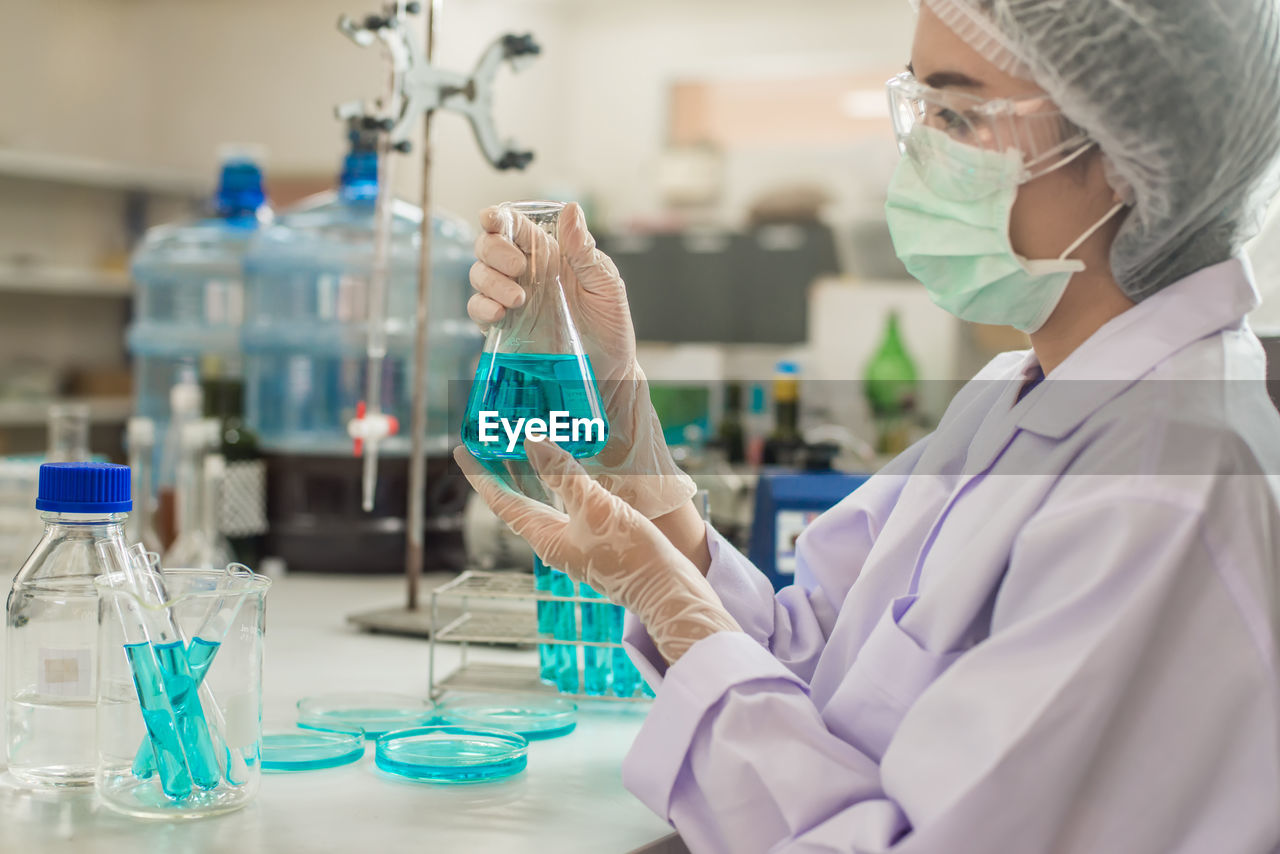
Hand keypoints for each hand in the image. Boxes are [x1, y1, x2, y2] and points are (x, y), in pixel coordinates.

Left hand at [454, 440, 739, 664]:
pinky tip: (569, 474)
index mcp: (545, 538)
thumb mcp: (595, 507)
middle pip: (517, 502)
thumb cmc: (630, 554)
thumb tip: (532, 442)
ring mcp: (575, 544)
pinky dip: (558, 485)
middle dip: (502, 473)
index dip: (480, 474)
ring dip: (530, 477)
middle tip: (490, 444)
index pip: (502, 501)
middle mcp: (554, 542)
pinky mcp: (595, 542)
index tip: (462, 449)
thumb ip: (564, 474)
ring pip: (542, 504)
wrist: (666, 590)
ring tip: (523, 450)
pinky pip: (566, 508)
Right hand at [468, 202, 694, 519]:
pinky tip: (500, 314)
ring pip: (478, 276)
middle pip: (488, 246)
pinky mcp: (505, 329)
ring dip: (489, 281)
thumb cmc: (611, 325)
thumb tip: (571, 210)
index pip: (513, 225)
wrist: (609, 373)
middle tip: (518, 267)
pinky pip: (478, 310)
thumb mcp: (606, 284)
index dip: (497, 217)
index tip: (493, 219)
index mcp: (550, 254)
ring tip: (518, 299)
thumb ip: (584, 250)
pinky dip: (482, 307)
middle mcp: (525, 274)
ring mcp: (512, 301)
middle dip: (494, 250)